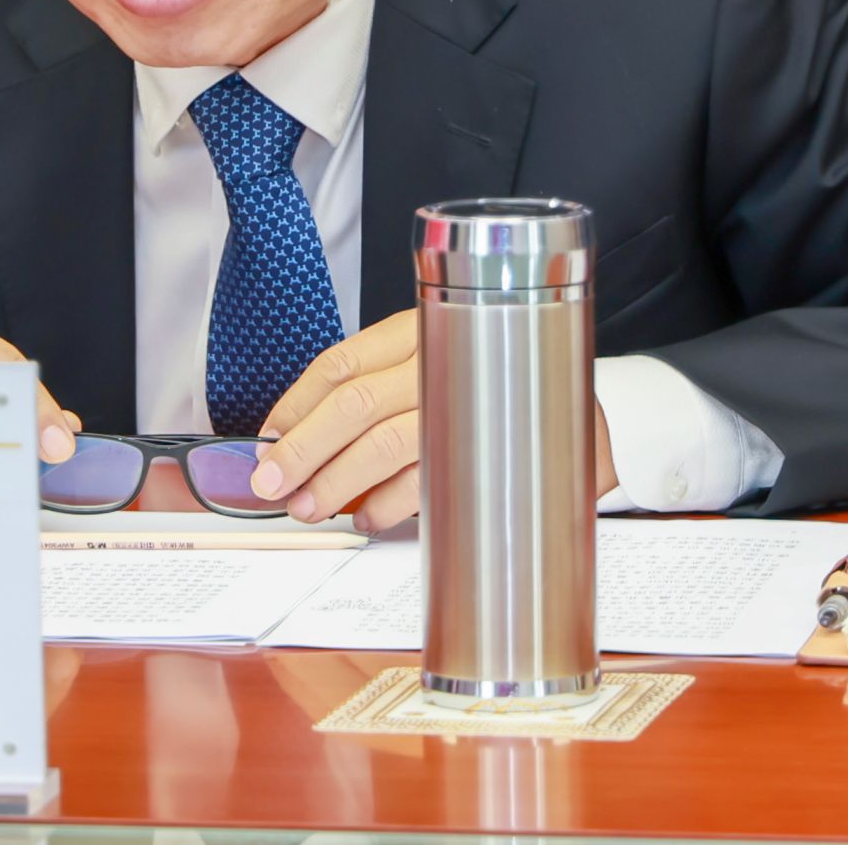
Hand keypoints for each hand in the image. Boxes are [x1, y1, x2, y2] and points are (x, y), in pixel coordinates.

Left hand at [250, 309, 620, 528]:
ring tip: (311, 507)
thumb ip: (372, 394)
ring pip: (387, 440)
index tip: (267, 440)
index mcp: (419, 330)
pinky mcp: (493, 445)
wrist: (580, 415)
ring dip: (339, 481)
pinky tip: (368, 517)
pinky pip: (429, 478)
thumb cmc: (487, 393)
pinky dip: (390, 503)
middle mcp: (442, 358)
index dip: (295, 405)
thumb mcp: (428, 370)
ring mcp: (469, 400)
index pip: (341, 363)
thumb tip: (293, 441)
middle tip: (272, 484)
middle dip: (304, 448)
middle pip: (355, 403)